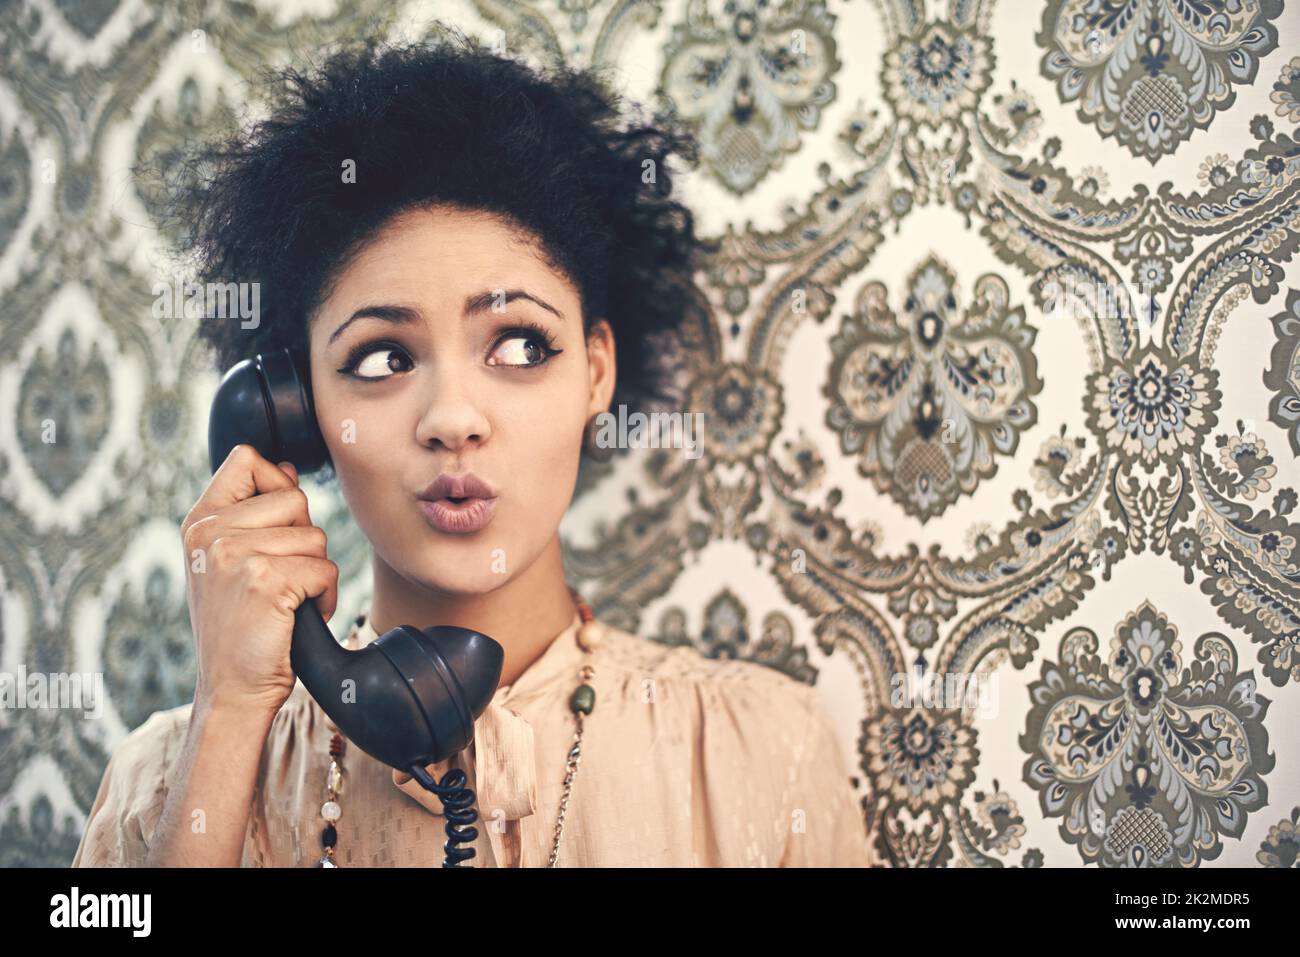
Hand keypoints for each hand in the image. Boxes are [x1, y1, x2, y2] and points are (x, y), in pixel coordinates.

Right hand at [180, 444, 338, 716]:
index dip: (277, 482)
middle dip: (303, 540)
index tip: (276, 526)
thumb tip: (287, 469)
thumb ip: (253, 516)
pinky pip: (325, 569)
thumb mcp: (231, 563)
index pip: (246, 459)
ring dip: (316, 574)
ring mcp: (235, 555)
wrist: (231, 690)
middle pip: (295, 498)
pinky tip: (299, 617)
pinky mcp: (265, 580)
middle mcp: (210, 532)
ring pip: (316, 536)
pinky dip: (325, 597)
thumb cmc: (240, 627)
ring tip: (287, 603)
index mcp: (199, 522)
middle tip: (280, 579)